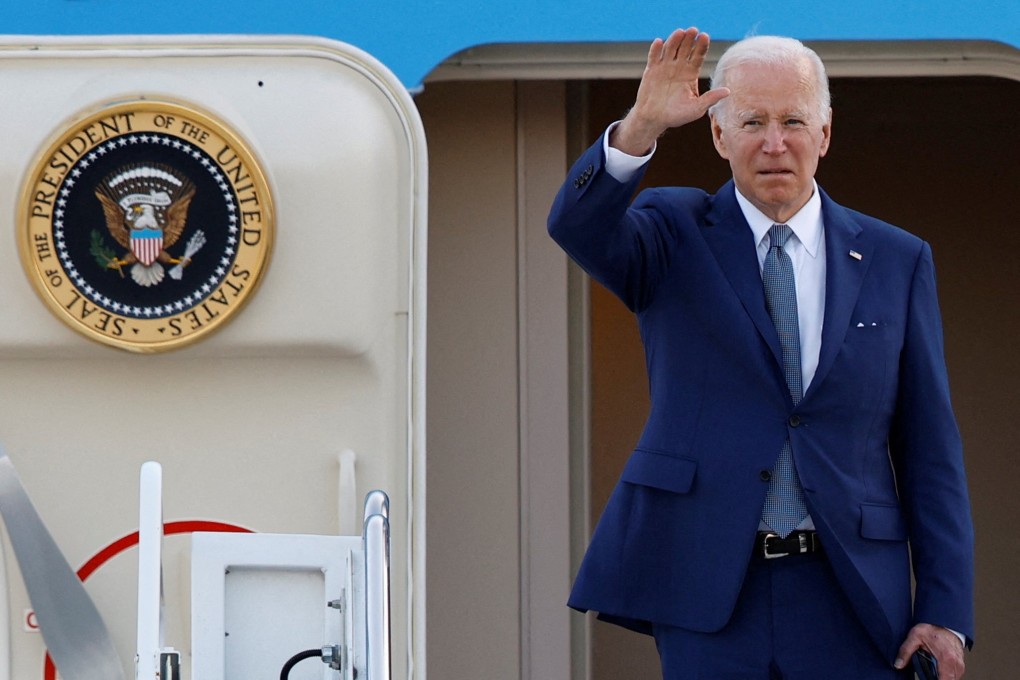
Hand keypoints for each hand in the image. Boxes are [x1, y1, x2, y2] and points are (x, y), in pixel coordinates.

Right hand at [611, 27, 729, 155]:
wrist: (654, 119)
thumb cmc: (676, 115)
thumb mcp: (696, 109)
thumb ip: (710, 99)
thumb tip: (728, 92)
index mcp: (691, 73)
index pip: (698, 55)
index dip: (701, 46)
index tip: (704, 37)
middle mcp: (679, 66)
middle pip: (685, 48)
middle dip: (689, 39)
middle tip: (693, 30)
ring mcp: (665, 66)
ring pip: (671, 48)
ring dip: (675, 39)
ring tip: (680, 32)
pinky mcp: (651, 69)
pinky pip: (654, 56)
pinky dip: (656, 49)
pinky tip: (659, 42)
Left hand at [894, 623, 965, 678]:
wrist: (944, 622)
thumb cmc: (932, 629)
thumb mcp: (915, 636)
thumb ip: (905, 651)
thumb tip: (898, 664)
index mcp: (946, 658)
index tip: (926, 678)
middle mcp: (956, 664)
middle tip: (926, 673)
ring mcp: (960, 665)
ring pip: (952, 679)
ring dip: (942, 678)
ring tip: (931, 672)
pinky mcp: (960, 665)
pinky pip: (954, 675)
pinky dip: (946, 676)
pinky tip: (937, 671)